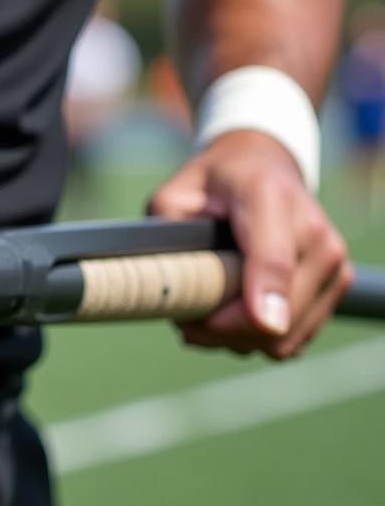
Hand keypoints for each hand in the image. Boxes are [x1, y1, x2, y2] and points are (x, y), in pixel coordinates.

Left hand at [148, 130, 352, 359]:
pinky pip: (293, 339)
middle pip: (279, 313)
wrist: (263, 166)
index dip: (262, 296)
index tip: (249, 322)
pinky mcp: (336, 286)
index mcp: (269, 197)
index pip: (272, 258)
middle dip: (221, 330)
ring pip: (284, 336)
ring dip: (237, 339)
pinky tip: (232, 316)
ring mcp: (333, 262)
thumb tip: (176, 282)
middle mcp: (315, 232)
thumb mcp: (176, 193)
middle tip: (183, 320)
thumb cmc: (213, 183)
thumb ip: (168, 230)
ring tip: (204, 314)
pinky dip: (258, 339)